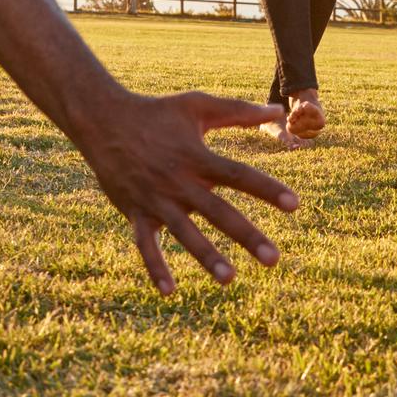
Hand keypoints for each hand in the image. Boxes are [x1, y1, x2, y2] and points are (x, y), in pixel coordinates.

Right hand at [79, 91, 299, 292]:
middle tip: (273, 259)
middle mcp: (178, 182)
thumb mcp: (197, 105)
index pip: (238, 175)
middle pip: (217, 212)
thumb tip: (278, 110)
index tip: (294, 205)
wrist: (102, 120)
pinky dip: (155, 267)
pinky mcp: (135, 212)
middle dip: (246, 236)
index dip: (267, 189)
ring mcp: (155, 200)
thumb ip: (238, 112)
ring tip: (229, 279)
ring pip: (183, 233)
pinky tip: (170, 291)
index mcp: (196, 157)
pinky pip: (144, 244)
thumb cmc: (155, 112)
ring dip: (206, 256)